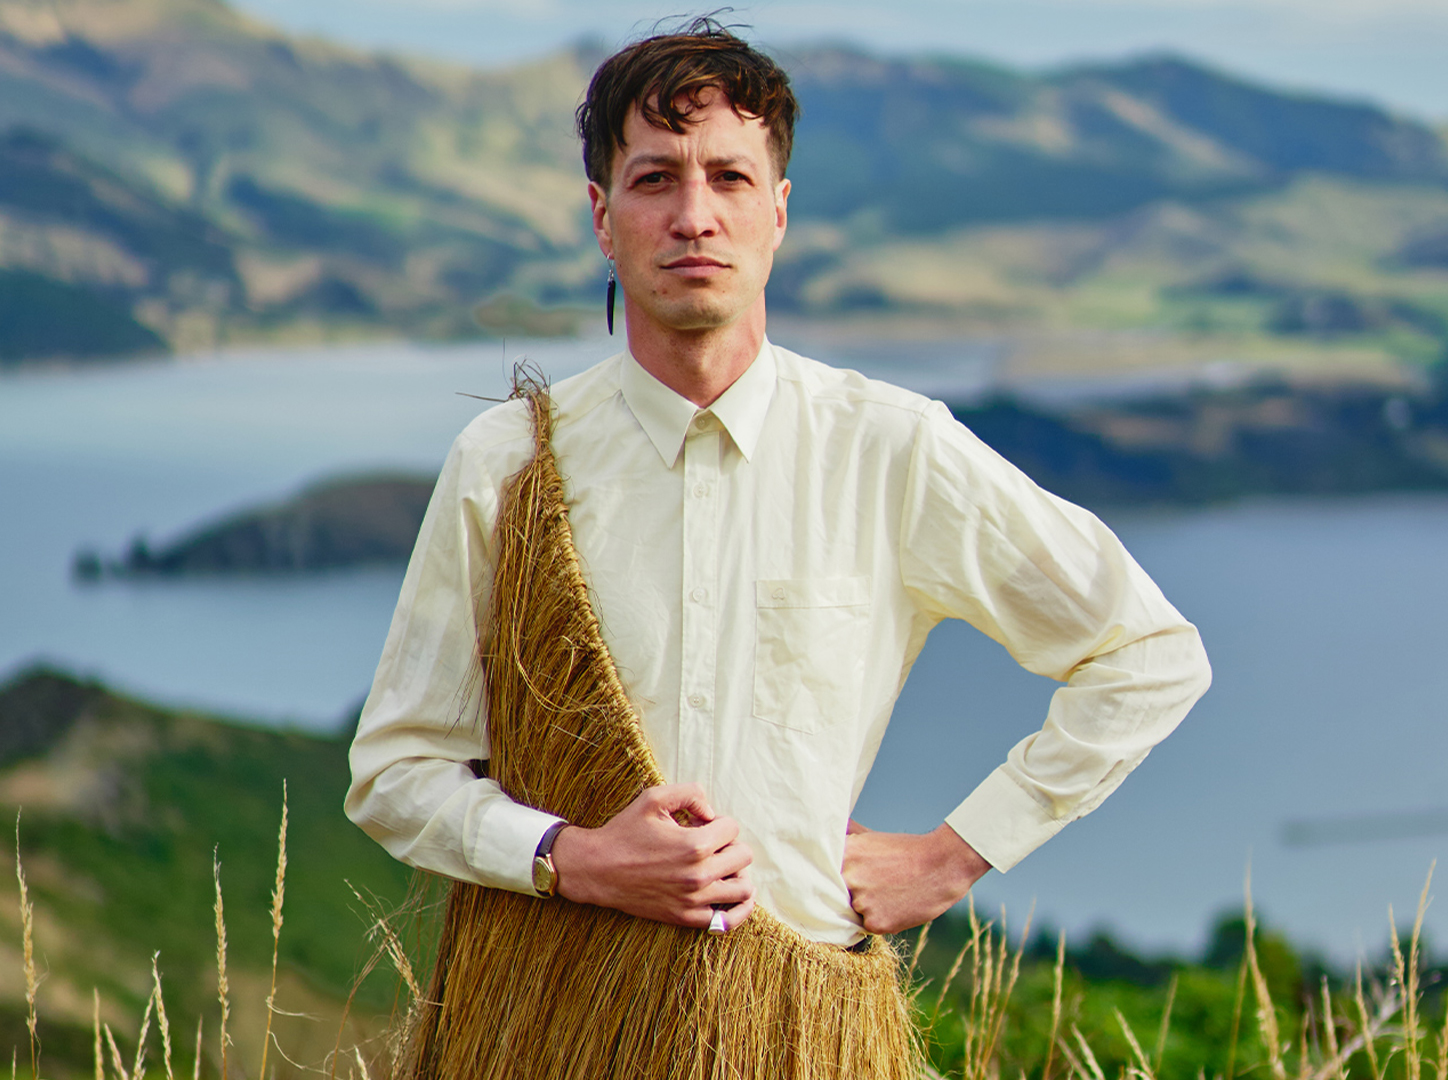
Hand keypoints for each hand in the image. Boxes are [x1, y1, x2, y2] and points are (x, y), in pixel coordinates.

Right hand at [550, 783, 755, 930]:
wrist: (597, 870)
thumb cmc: (624, 832)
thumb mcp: (653, 798)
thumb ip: (691, 793)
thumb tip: (712, 812)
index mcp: (695, 845)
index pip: (733, 829)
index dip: (718, 821)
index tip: (699, 824)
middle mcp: (699, 875)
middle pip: (743, 857)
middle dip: (730, 844)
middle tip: (710, 843)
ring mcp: (694, 900)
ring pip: (744, 889)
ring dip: (737, 873)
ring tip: (720, 866)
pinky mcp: (687, 917)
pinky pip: (728, 920)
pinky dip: (737, 908)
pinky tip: (728, 893)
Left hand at [842, 820, 990, 934]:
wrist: (943, 865)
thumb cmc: (908, 851)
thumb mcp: (872, 839)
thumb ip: (847, 840)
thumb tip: (832, 830)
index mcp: (845, 854)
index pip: (825, 873)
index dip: (835, 877)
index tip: (848, 877)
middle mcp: (848, 877)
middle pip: (838, 894)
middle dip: (853, 891)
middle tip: (878, 884)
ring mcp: (861, 901)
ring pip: (854, 911)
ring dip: (868, 906)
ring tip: (891, 892)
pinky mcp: (875, 922)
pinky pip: (869, 925)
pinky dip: (882, 918)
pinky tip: (897, 904)